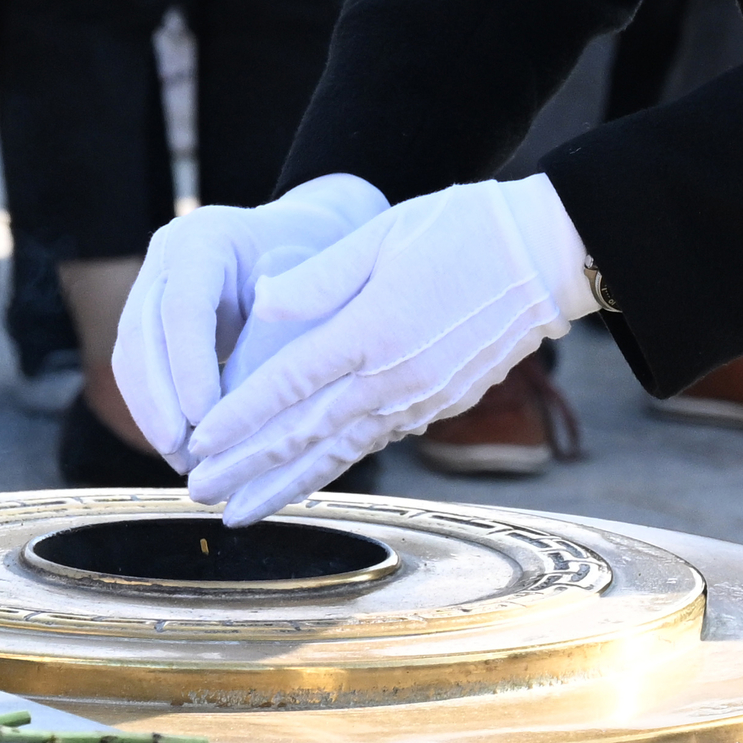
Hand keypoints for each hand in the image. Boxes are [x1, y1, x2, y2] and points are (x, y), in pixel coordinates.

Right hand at [111, 174, 390, 465]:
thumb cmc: (318, 261)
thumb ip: (281, 334)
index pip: (184, 306)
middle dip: (158, 400)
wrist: (302, 236)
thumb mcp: (311, 284)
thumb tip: (255, 405)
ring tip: (184, 462)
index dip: (189, 365)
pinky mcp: (151, 316)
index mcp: (207, 237)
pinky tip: (182, 449)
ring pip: (130, 354)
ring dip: (152, 414)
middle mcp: (169, 255)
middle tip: (184, 453)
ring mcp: (152, 282)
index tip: (205, 417)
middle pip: (141, 332)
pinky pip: (139, 368)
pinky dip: (156, 411)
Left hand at [178, 175, 595, 523]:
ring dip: (283, 485)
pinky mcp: (437, 405)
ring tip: (238, 511)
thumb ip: (318, 276)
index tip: (198, 443)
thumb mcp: (382, 234)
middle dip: (245, 467)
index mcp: (371, 331)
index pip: (288, 385)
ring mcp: (418, 399)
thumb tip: (261, 300)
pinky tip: (305, 481)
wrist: (546, 256)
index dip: (238, 417)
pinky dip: (331, 468)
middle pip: (303, 434)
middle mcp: (392, 378)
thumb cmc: (461, 230)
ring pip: (337, 453)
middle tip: (196, 491)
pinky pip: (372, 444)